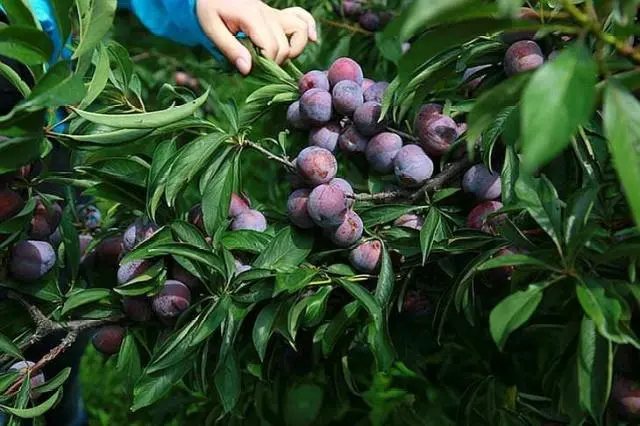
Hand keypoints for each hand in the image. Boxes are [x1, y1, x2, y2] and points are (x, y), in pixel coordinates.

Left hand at [196, 0, 316, 74]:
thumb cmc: (208, 10)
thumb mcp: (211, 30)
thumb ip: (230, 49)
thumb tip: (248, 69)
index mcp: (252, 16)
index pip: (272, 48)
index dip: (265, 64)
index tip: (250, 68)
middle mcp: (268, 13)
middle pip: (284, 46)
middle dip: (274, 62)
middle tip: (257, 66)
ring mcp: (275, 13)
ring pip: (300, 30)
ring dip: (294, 49)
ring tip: (279, 58)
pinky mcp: (277, 15)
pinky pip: (302, 17)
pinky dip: (309, 28)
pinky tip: (312, 39)